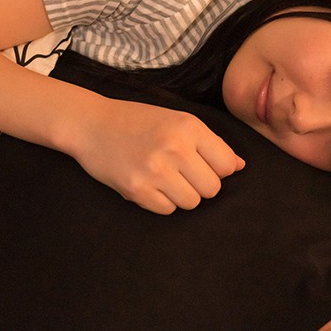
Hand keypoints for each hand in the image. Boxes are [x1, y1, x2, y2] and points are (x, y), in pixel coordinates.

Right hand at [72, 99, 244, 214]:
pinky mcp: (137, 189)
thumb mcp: (177, 120)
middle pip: (212, 188)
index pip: (227, 165)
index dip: (217, 169)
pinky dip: (161, 202)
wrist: (91, 124)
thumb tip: (240, 166)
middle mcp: (175, 147)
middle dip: (199, 185)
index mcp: (189, 127)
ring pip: (191, 202)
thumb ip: (210, 143)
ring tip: (163, 178)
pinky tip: (148, 184)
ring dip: (180, 195)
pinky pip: (167, 210)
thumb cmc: (138, 121)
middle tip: (180, 173)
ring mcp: (155, 170)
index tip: (200, 164)